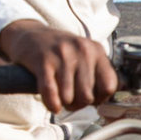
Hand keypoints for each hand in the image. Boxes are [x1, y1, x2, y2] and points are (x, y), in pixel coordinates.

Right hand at [0, 19, 118, 112]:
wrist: (30, 35)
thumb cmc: (60, 52)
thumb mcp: (85, 56)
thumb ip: (99, 74)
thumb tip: (106, 101)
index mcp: (96, 50)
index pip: (110, 86)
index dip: (100, 98)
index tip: (91, 98)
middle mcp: (82, 50)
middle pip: (88, 96)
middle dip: (78, 104)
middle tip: (70, 99)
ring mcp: (63, 55)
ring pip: (69, 98)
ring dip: (63, 103)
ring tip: (60, 96)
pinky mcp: (43, 61)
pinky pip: (51, 92)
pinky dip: (51, 103)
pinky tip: (52, 104)